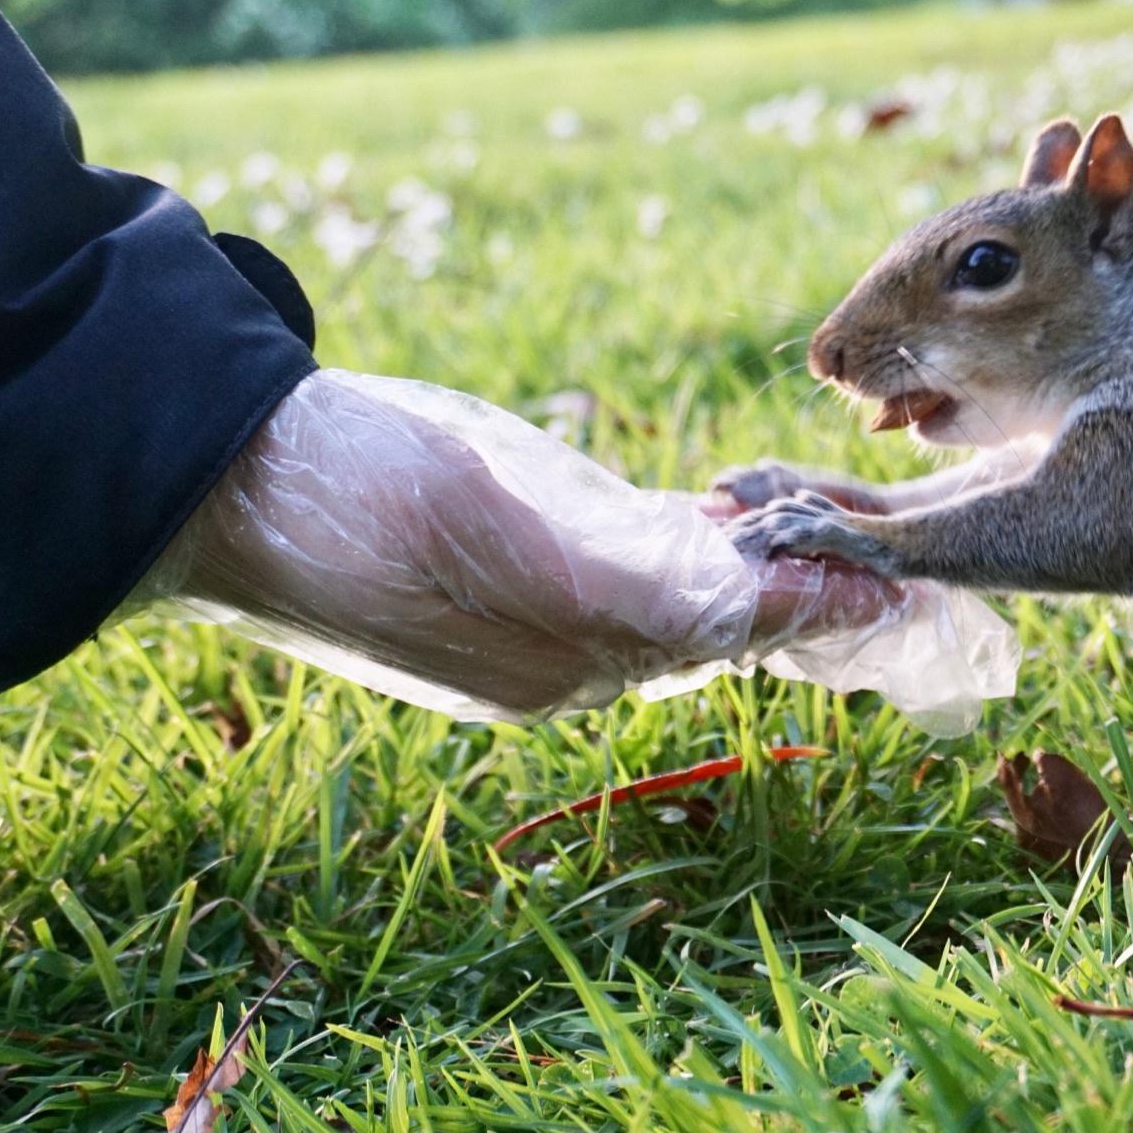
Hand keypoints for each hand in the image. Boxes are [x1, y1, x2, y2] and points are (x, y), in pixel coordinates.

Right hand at [144, 370, 909, 721]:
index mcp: (571, 652)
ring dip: (767, 579)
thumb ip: (623, 575)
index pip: (733, 632)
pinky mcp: (505, 573)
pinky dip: (691, 553)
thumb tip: (741, 608)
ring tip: (853, 553)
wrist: (225, 480)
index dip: (819, 604)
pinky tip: (733, 525)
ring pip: (681, 601)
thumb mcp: (497, 527)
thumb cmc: (355, 497)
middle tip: (906, 570)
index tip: (906, 585)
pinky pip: (624, 573)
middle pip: (721, 628)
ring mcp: (531, 615)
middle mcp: (564, 652)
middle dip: (811, 599)